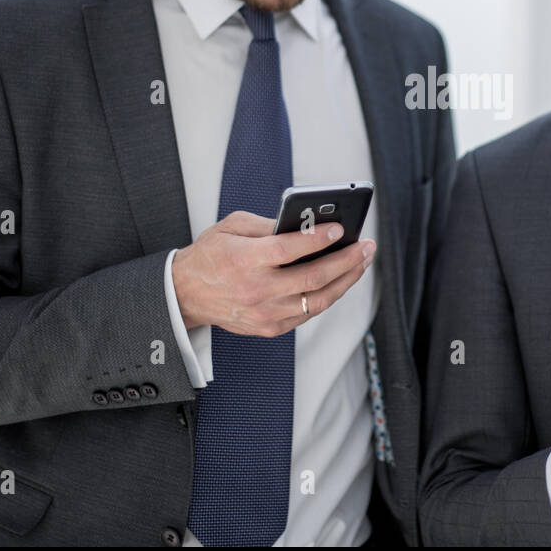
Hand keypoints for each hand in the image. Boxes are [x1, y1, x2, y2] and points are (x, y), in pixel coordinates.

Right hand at [171, 210, 374, 336]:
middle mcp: (257, 290)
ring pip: (318, 300)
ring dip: (346, 280)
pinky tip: (340, 280)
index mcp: (245, 260)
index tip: (341, 228)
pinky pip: (308, 313)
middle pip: (313, 277)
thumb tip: (306, 223)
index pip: (290, 249)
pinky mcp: (270, 327)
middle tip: (365, 246)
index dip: (319, 238)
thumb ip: (268, 223)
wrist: (185, 295)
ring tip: (361, 262)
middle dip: (346, 260)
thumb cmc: (210, 257)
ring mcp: (265, 313)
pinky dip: (328, 296)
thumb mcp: (231, 227)